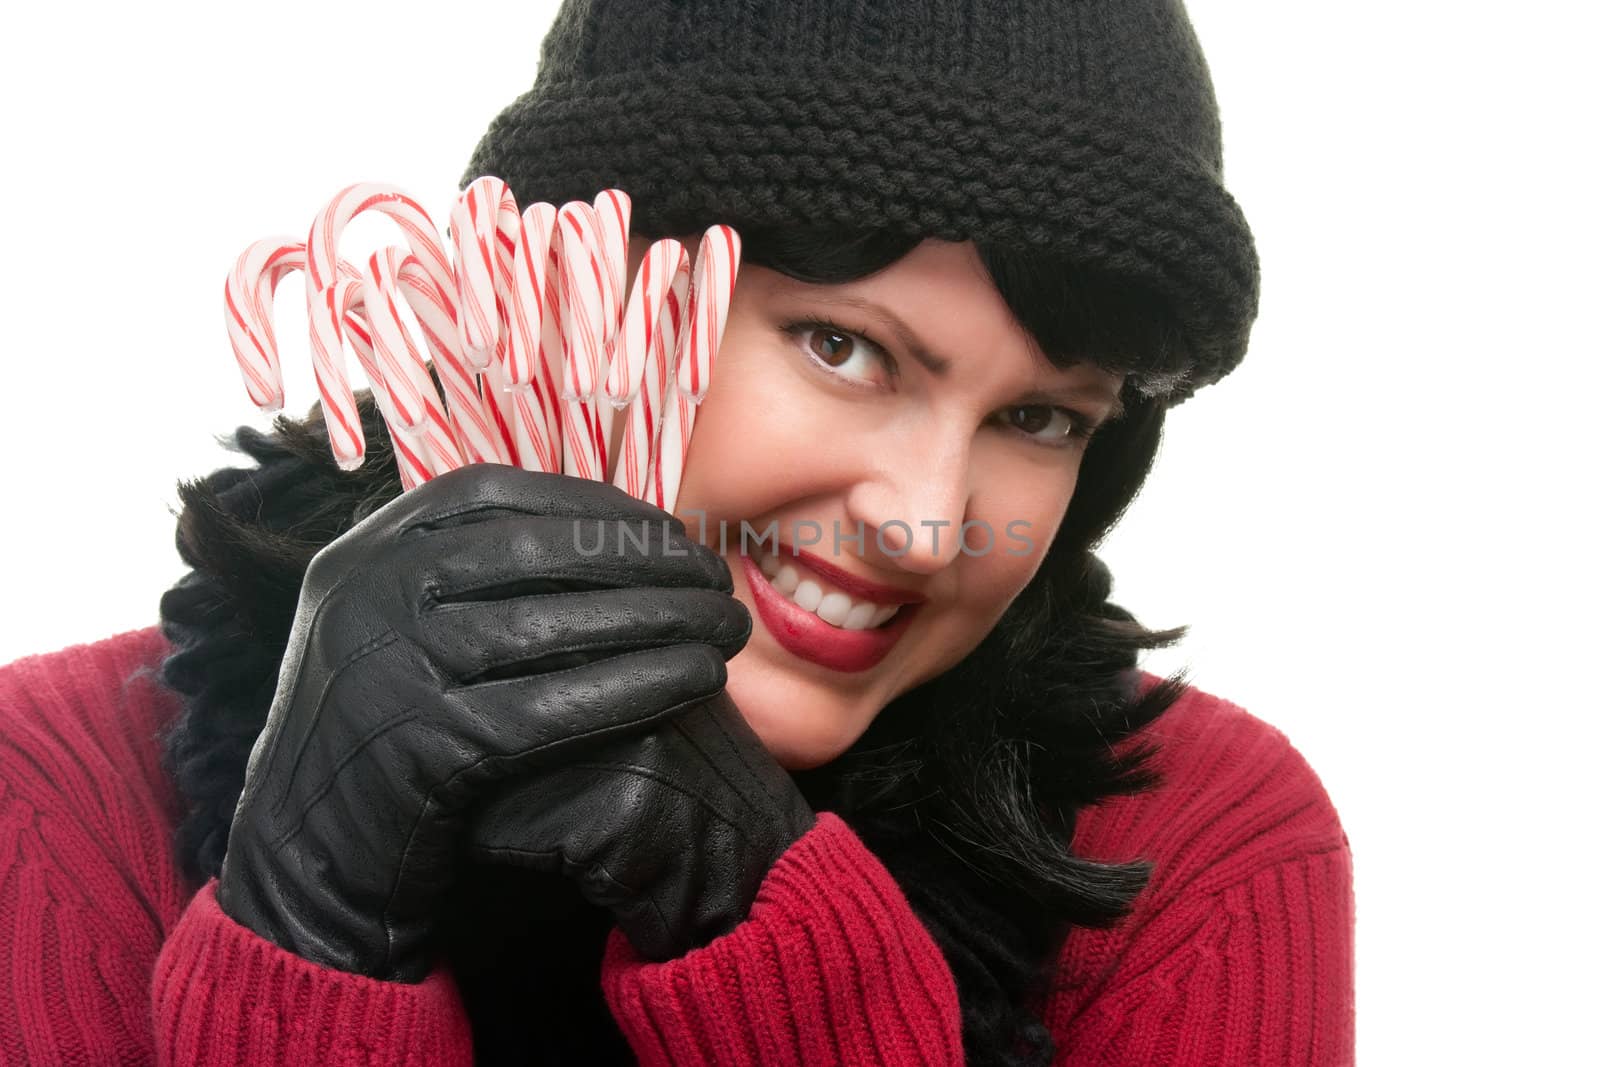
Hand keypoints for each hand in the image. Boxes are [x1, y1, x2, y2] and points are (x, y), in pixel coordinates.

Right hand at [215, 463, 750, 980]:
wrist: (302, 869)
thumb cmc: (372, 743)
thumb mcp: (381, 632)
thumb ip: (450, 575)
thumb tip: (574, 521)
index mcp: (355, 554)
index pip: (490, 493)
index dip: (587, 504)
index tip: (662, 525)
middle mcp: (363, 596)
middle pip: (533, 551)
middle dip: (642, 557)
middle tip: (715, 574)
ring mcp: (389, 669)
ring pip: (554, 625)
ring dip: (660, 619)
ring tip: (728, 625)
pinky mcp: (426, 748)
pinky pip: (556, 705)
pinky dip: (637, 686)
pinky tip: (696, 681)